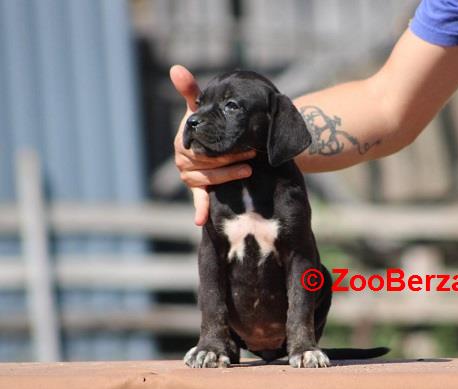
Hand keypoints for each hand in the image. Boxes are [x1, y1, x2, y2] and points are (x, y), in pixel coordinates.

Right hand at [170, 65, 255, 224]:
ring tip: (248, 170)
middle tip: (253, 154)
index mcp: (183, 142)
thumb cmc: (209, 123)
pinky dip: (199, 210)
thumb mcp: (200, 108)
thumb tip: (175, 68)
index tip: (244, 145)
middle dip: (230, 159)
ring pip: (208, 180)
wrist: (216, 139)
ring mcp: (190, 177)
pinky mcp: (197, 190)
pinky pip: (197, 200)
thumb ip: (190, 90)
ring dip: (227, 176)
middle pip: (208, 164)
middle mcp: (183, 160)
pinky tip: (201, 220)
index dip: (223, 148)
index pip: (203, 149)